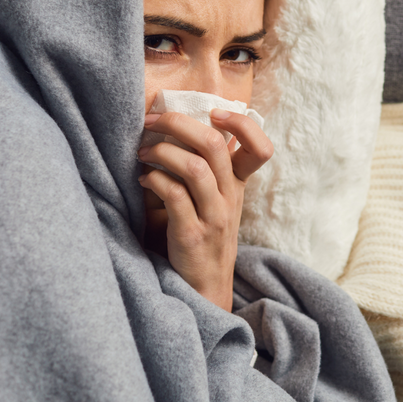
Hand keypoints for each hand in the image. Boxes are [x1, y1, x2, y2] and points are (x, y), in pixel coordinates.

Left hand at [137, 109, 272, 311]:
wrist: (205, 288)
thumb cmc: (202, 236)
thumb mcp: (215, 201)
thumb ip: (206, 169)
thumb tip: (175, 128)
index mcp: (238, 185)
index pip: (260, 147)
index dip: (241, 123)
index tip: (212, 113)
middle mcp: (231, 197)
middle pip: (214, 144)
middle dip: (178, 123)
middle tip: (152, 122)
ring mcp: (214, 216)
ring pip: (194, 166)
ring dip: (160, 151)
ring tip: (141, 152)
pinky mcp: (192, 233)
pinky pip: (174, 194)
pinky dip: (154, 179)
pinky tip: (142, 179)